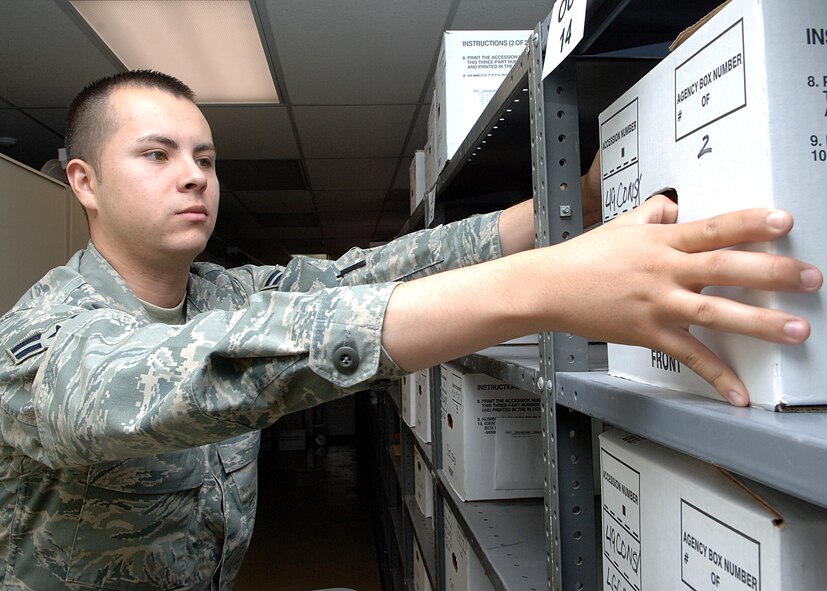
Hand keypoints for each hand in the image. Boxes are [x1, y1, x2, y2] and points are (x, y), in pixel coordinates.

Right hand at [539, 195, 822, 405]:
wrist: (549, 288)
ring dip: (760, 321)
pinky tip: (741, 393)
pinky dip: (716, 376)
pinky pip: (688, 355)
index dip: (750, 222)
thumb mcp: (620, 225)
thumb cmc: (583, 257)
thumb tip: (678, 207)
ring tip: (798, 329)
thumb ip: (654, 213)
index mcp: (661, 241)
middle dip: (773, 271)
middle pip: (724, 267)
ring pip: (715, 311)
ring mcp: (658, 304)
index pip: (713, 227)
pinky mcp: (649, 333)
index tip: (785, 220)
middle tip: (811, 277)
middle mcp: (664, 270)